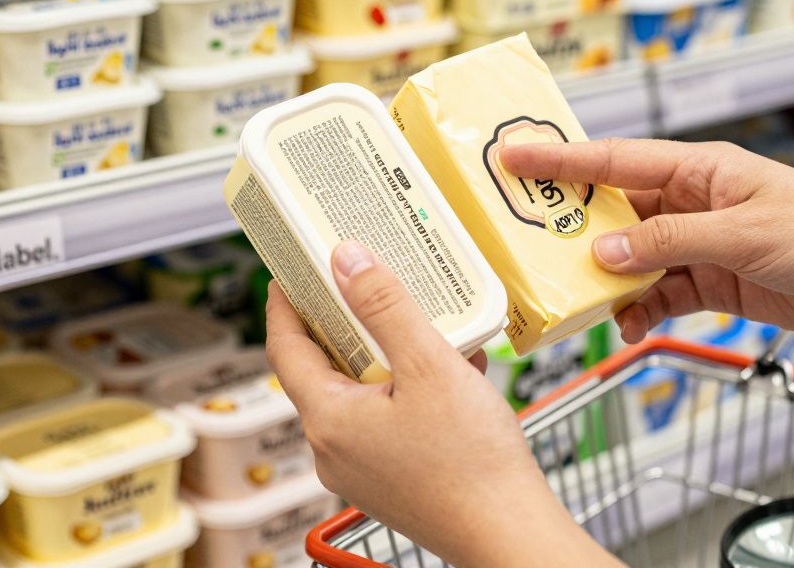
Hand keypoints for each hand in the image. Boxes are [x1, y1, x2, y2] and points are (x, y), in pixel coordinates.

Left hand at [266, 240, 621, 567]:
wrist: (508, 533)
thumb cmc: (472, 464)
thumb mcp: (429, 365)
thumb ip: (385, 307)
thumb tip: (345, 260)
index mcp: (328, 420)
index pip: (285, 348)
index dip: (286, 303)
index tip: (293, 270)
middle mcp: (333, 450)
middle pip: (323, 369)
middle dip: (346, 324)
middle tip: (363, 284)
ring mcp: (360, 469)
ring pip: (360, 393)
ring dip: (386, 356)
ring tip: (422, 327)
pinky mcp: (389, 480)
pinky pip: (385, 419)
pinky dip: (407, 389)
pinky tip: (450, 373)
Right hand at [502, 138, 793, 353]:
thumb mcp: (746, 236)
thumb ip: (672, 244)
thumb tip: (606, 257)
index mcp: (698, 170)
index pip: (614, 160)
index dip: (558, 160)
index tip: (509, 158)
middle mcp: (691, 202)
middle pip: (614, 213)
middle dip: (572, 231)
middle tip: (525, 245)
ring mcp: (700, 244)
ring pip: (631, 260)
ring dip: (607, 281)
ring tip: (580, 301)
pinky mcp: (713, 282)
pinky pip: (658, 293)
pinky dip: (640, 310)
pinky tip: (631, 325)